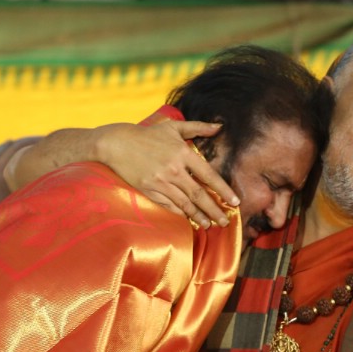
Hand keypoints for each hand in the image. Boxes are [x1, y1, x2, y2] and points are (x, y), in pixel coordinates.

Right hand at [99, 120, 238, 228]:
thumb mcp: (173, 127)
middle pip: (199, 194)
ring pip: (185, 203)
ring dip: (199, 216)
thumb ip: (198, 127)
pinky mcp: (149, 191)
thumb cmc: (148, 135)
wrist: (117, 144)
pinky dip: (181, 213)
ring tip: (210, 225)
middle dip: (214, 210)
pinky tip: (190, 219)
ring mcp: (161, 182)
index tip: (235, 202)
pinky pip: (169, 205)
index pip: (208, 175)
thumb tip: (220, 127)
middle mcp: (174, 170)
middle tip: (226, 222)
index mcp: (183, 153)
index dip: (223, 190)